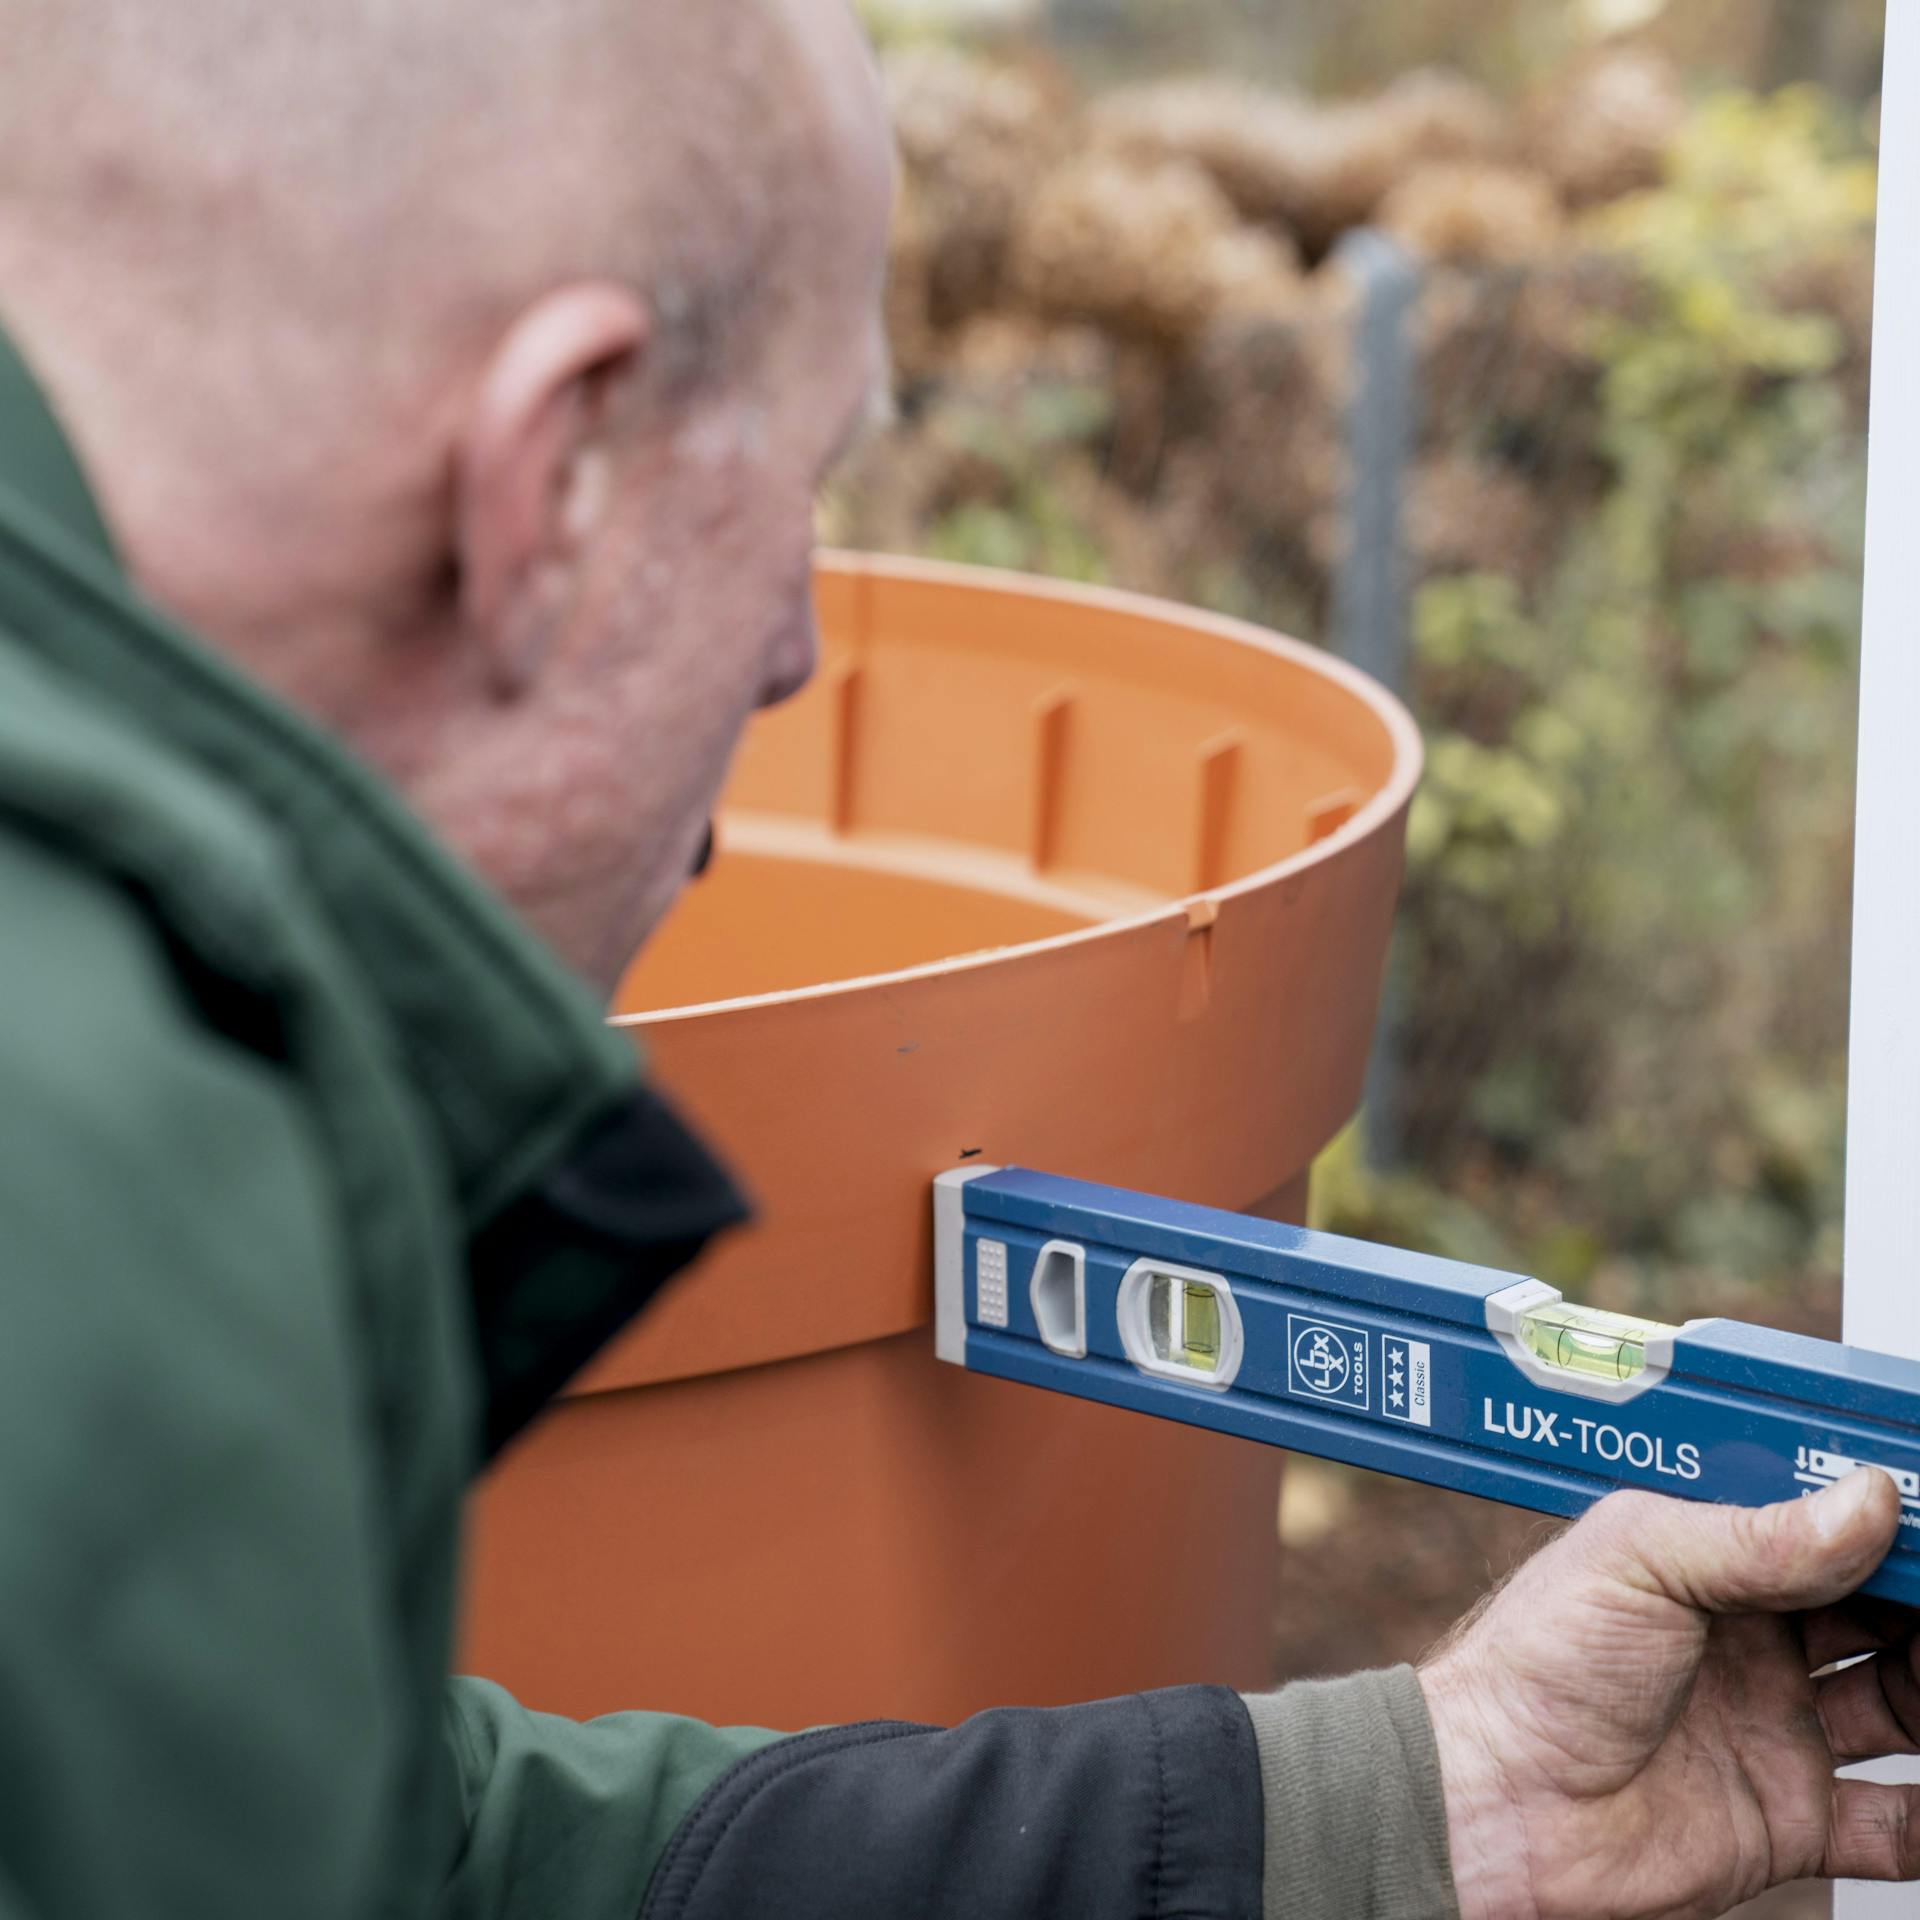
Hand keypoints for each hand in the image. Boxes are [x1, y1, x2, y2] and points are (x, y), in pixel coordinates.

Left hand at [1420, 1469, 1919, 1919]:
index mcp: (1710, 1562)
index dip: (1885, 1521)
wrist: (1496, 1803)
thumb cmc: (1530, 1665)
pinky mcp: (1787, 1820)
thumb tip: (1867, 1496)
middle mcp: (1751, 1640)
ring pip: (1902, 1704)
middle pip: (1878, 1610)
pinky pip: (1892, 1825)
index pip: (1825, 1525)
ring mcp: (1774, 1727)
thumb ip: (1756, 1536)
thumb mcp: (1636, 1562)